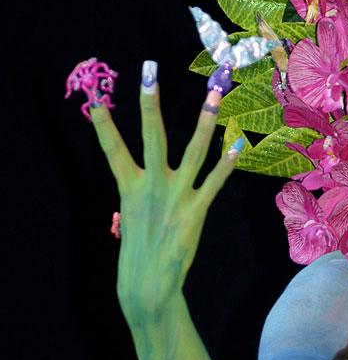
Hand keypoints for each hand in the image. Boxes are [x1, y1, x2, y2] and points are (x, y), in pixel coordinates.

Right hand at [90, 65, 241, 323]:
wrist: (148, 288)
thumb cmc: (140, 250)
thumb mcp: (131, 215)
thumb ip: (142, 190)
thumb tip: (144, 177)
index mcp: (129, 188)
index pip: (113, 150)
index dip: (104, 125)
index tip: (96, 99)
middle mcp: (151, 186)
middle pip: (151, 137)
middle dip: (149, 103)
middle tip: (148, 70)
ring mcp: (175, 196)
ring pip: (193, 150)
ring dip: (205, 121)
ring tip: (213, 94)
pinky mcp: (196, 211)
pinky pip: (215, 181)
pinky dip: (227, 162)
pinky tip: (239, 143)